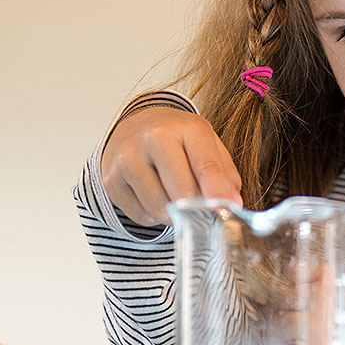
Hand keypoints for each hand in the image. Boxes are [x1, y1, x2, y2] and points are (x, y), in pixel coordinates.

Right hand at [101, 106, 241, 225]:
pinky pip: (140, 215)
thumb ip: (224, 175)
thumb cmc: (179, 142)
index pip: (206, 165)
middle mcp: (154, 137)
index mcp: (187, 127)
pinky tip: (155, 198)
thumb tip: (232, 205)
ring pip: (159, 208)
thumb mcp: (207, 146)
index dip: (218, 193)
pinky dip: (153, 216)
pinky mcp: (111, 179)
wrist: (135, 128)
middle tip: (203, 212)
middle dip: (196, 209)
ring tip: (177, 200)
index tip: (226, 213)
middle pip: (182, 191)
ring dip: (174, 216)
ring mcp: (129, 157)